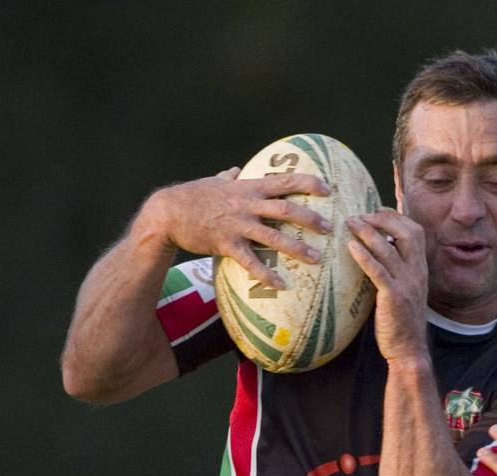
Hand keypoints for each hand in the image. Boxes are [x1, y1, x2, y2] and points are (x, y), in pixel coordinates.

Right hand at [145, 167, 330, 289]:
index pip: (284, 180)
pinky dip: (266, 275)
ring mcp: (238, 225)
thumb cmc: (192, 196)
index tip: (327, 188)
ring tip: (316, 258)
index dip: (308, 183)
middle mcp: (247, 205)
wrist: (167, 213)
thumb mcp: (213, 182)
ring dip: (298, 248)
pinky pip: (251, 262)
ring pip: (275, 236)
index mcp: (248, 188)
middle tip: (329, 228)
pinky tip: (280, 285)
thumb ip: (228, 177)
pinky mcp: (227, 244)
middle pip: (287, 209)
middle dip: (311, 218)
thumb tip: (234, 169)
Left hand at [345, 209, 430, 361]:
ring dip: (368, 232)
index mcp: (421, 268)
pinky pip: (378, 271)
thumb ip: (395, 270)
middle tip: (361, 214)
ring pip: (389, 248)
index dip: (396, 217)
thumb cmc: (401, 321)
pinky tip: (350, 246)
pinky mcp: (394, 297)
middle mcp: (418, 272)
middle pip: (408, 232)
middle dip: (384, 218)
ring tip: (350, 222)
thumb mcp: (403, 289)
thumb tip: (376, 252)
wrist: (409, 349)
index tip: (376, 210)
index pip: (416, 231)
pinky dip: (364, 256)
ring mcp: (407, 284)